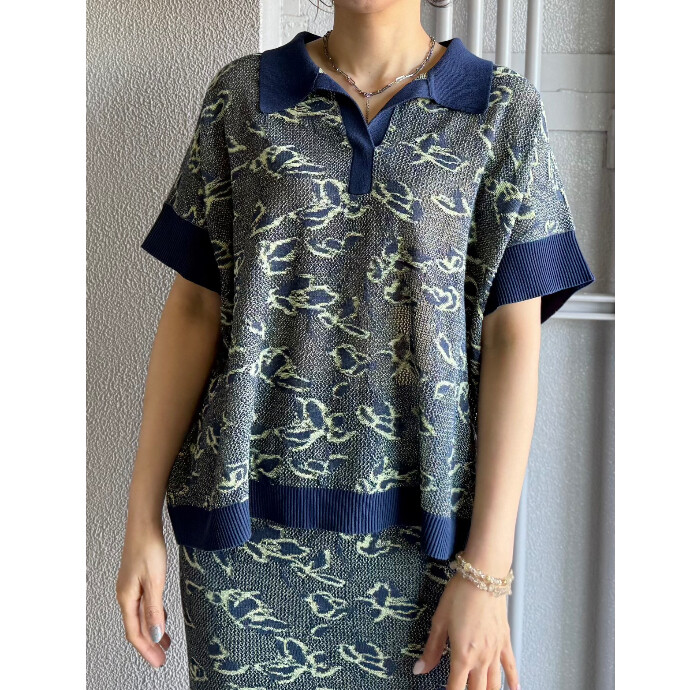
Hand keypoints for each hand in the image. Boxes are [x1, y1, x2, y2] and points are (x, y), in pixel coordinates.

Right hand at [115, 523, 170, 667]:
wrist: (144, 524)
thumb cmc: (148, 548)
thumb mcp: (155, 581)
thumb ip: (154, 609)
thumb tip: (154, 635)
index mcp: (127, 598)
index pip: (135, 633)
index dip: (146, 650)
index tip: (158, 662)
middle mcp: (125, 595)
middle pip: (135, 627)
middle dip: (148, 644)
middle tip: (161, 658)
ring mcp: (130, 587)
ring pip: (140, 616)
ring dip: (151, 630)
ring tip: (163, 643)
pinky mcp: (137, 580)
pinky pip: (143, 605)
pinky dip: (152, 615)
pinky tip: (160, 617)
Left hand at [413, 572, 519, 689]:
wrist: (484, 576)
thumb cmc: (460, 594)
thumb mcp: (439, 620)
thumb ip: (431, 648)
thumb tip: (419, 670)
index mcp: (462, 655)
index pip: (456, 688)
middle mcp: (481, 658)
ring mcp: (495, 651)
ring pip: (494, 684)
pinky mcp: (505, 641)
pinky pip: (511, 666)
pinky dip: (513, 681)